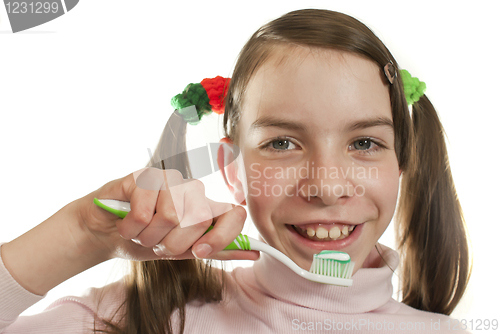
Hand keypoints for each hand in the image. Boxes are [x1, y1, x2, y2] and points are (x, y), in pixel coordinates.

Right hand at [76, 167, 259, 261]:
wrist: (104, 234)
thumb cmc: (144, 239)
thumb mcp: (182, 253)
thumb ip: (216, 250)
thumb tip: (254, 253)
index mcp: (205, 207)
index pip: (234, 214)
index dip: (221, 237)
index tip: (199, 252)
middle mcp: (190, 189)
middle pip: (199, 219)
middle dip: (171, 243)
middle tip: (156, 241)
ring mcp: (166, 180)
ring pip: (171, 215)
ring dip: (149, 236)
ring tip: (140, 231)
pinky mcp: (142, 176)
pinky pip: (144, 210)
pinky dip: (131, 227)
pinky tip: (127, 222)